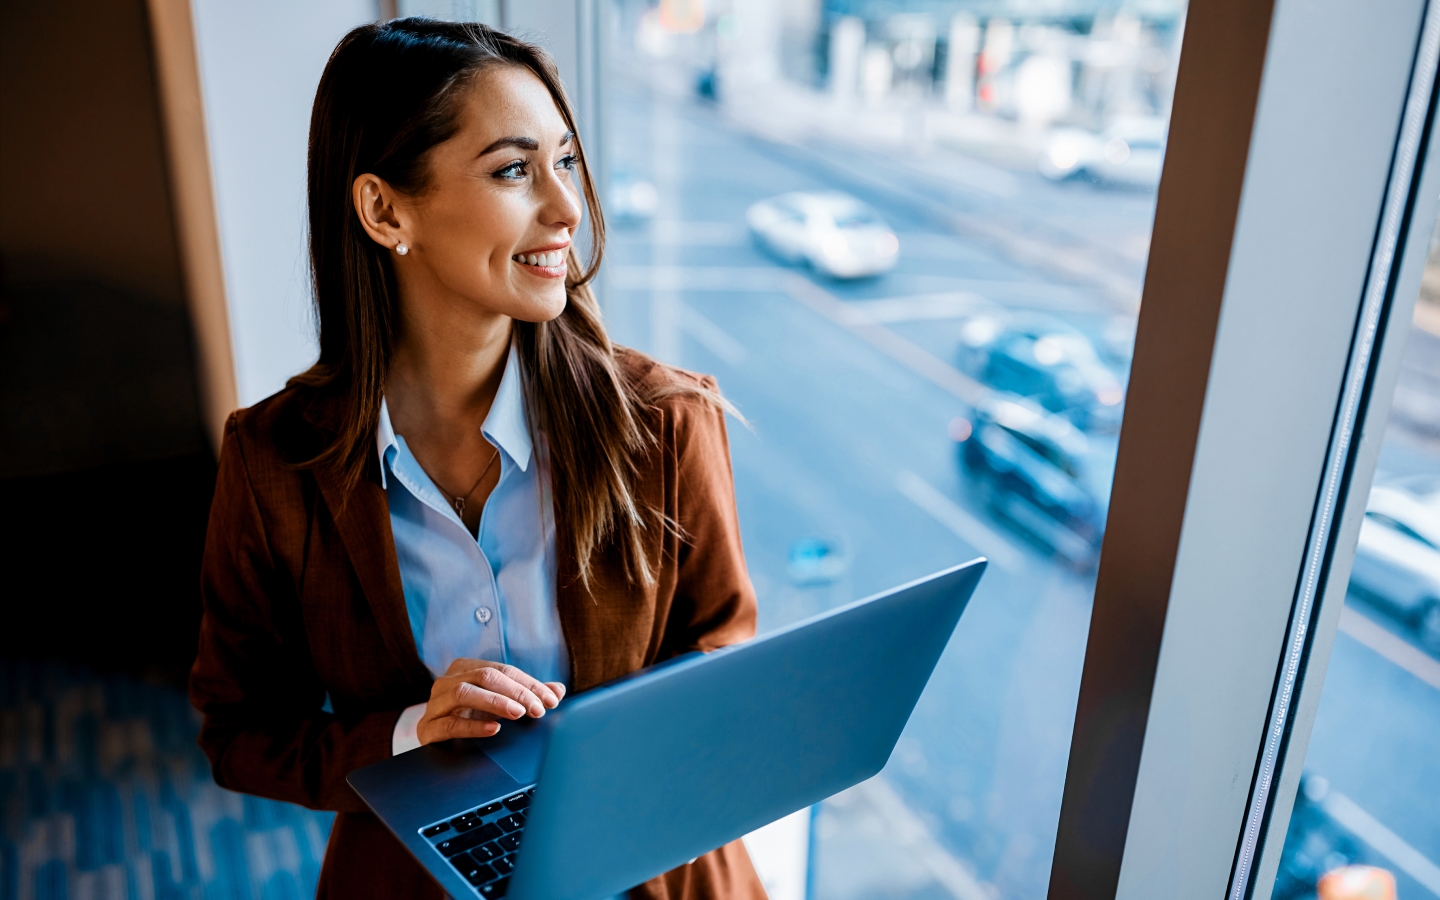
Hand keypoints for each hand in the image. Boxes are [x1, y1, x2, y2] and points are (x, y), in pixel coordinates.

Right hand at [417, 658, 565, 745]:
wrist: (434, 741)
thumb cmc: (469, 717)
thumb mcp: (499, 704)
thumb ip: (527, 696)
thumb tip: (558, 690)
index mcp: (465, 669)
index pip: (503, 670)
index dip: (529, 684)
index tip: (552, 699)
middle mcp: (447, 681)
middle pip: (485, 677)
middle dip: (517, 692)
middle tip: (539, 709)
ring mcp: (434, 703)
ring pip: (463, 693)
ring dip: (495, 702)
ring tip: (519, 713)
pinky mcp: (427, 728)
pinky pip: (449, 723)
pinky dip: (473, 726)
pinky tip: (494, 729)